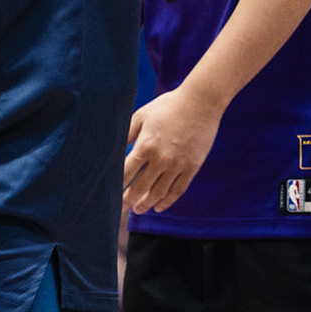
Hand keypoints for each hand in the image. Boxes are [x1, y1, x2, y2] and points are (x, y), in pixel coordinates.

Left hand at [122, 85, 223, 215]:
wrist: (201, 101)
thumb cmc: (168, 106)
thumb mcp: (142, 115)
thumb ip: (126, 134)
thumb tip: (112, 150)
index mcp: (146, 145)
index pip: (125, 174)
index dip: (115, 186)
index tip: (108, 194)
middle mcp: (161, 159)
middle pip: (139, 189)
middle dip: (127, 201)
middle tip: (119, 209)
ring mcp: (178, 164)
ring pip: (159, 193)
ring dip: (146, 204)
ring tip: (138, 210)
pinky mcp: (192, 167)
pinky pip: (178, 190)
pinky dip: (167, 201)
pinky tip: (159, 206)